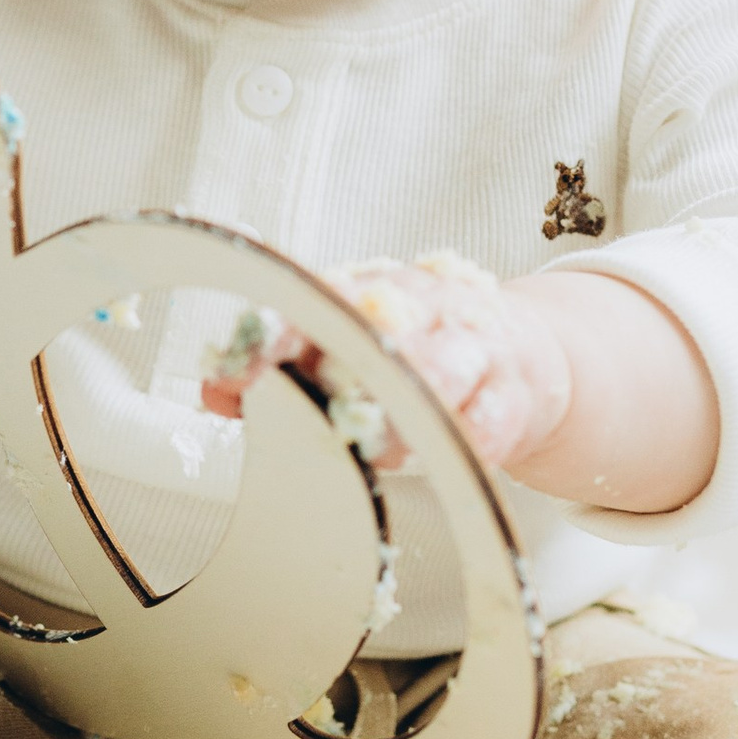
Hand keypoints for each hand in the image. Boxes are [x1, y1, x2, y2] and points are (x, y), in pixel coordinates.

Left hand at [203, 247, 717, 513]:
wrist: (522, 355)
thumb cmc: (417, 352)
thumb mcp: (346, 345)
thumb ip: (279, 366)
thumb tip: (215, 390)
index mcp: (368, 287)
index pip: (314, 298)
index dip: (273, 335)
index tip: (238, 373)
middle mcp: (420, 306)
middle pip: (379, 325)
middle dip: (337, 365)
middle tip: (302, 407)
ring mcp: (472, 348)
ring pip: (441, 368)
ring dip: (402, 408)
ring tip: (374, 445)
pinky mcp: (513, 397)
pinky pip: (493, 417)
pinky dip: (467, 436)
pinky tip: (444, 451)